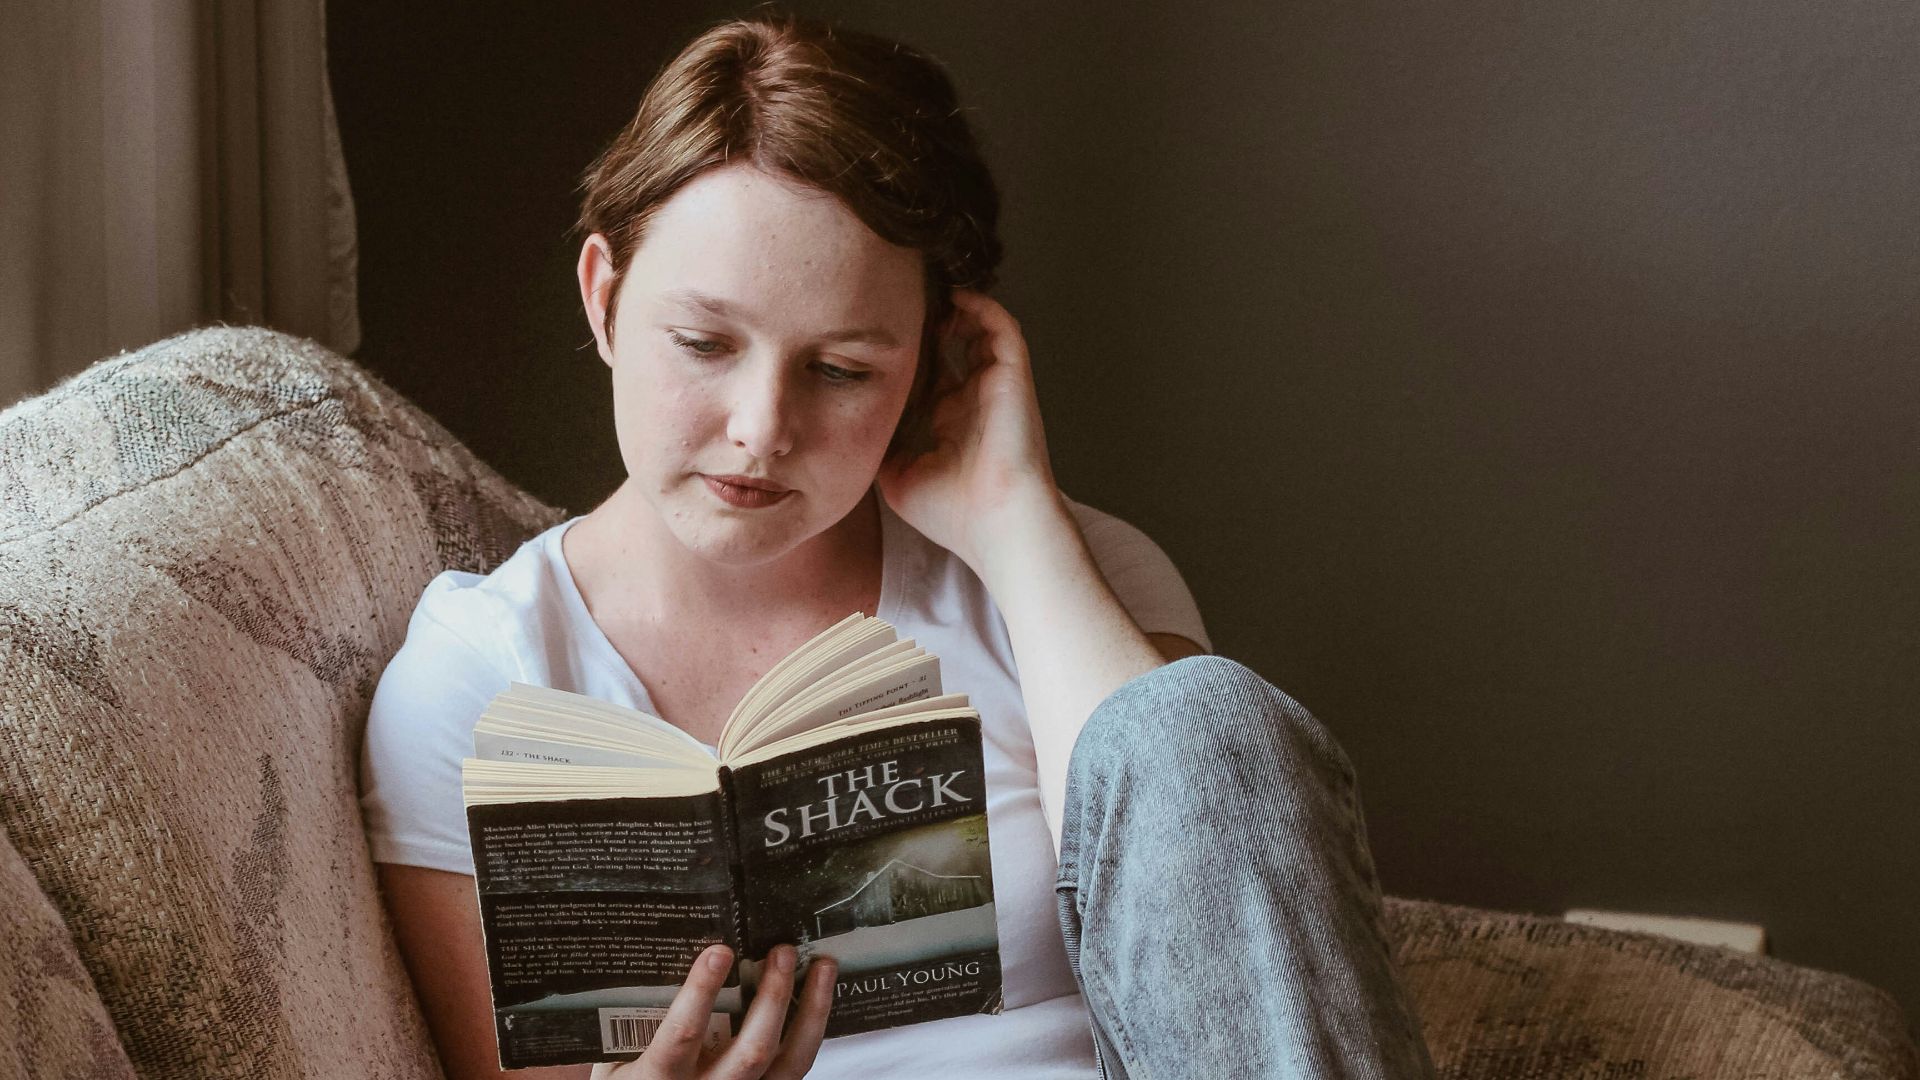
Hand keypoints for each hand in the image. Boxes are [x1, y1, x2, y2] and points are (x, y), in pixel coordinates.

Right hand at [598, 943, 835, 1079]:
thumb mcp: (617, 1059)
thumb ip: (635, 1022)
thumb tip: (662, 957)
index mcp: (660, 1078)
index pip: (683, 1036)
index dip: (701, 994)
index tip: (718, 951)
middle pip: (752, 1050)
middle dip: (773, 997)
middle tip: (782, 951)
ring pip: (789, 1063)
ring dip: (810, 1011)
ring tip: (821, 966)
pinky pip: (797, 1067)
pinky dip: (813, 1028)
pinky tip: (821, 997)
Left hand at [877, 289, 1065, 571]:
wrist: (997, 524)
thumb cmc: (952, 513)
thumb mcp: (898, 479)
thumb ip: (880, 446)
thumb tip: (852, 424)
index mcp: (952, 423)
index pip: (931, 375)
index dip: (908, 354)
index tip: (875, 336)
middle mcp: (974, 400)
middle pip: (954, 347)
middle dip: (929, 323)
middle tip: (896, 302)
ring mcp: (995, 387)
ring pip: (980, 330)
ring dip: (955, 308)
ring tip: (924, 292)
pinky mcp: (1012, 378)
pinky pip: (1003, 329)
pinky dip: (982, 308)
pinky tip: (955, 296)